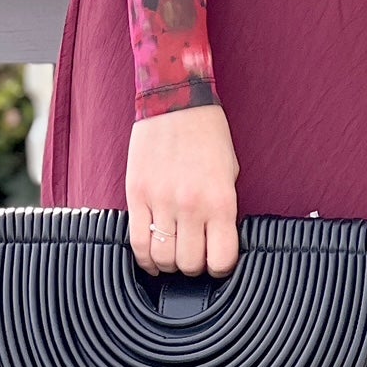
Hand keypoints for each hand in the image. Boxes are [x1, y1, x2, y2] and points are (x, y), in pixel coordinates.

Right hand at [125, 102, 240, 278]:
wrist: (176, 99)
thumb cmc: (207, 133)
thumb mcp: (229, 172)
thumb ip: (222, 209)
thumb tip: (216, 241)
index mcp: (220, 200)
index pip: (221, 259)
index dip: (220, 268)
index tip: (217, 262)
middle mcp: (190, 205)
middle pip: (189, 264)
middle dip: (193, 267)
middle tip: (194, 255)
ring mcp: (160, 201)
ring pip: (162, 258)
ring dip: (169, 264)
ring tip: (173, 254)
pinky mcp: (136, 194)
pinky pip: (136, 242)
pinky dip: (145, 258)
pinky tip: (151, 258)